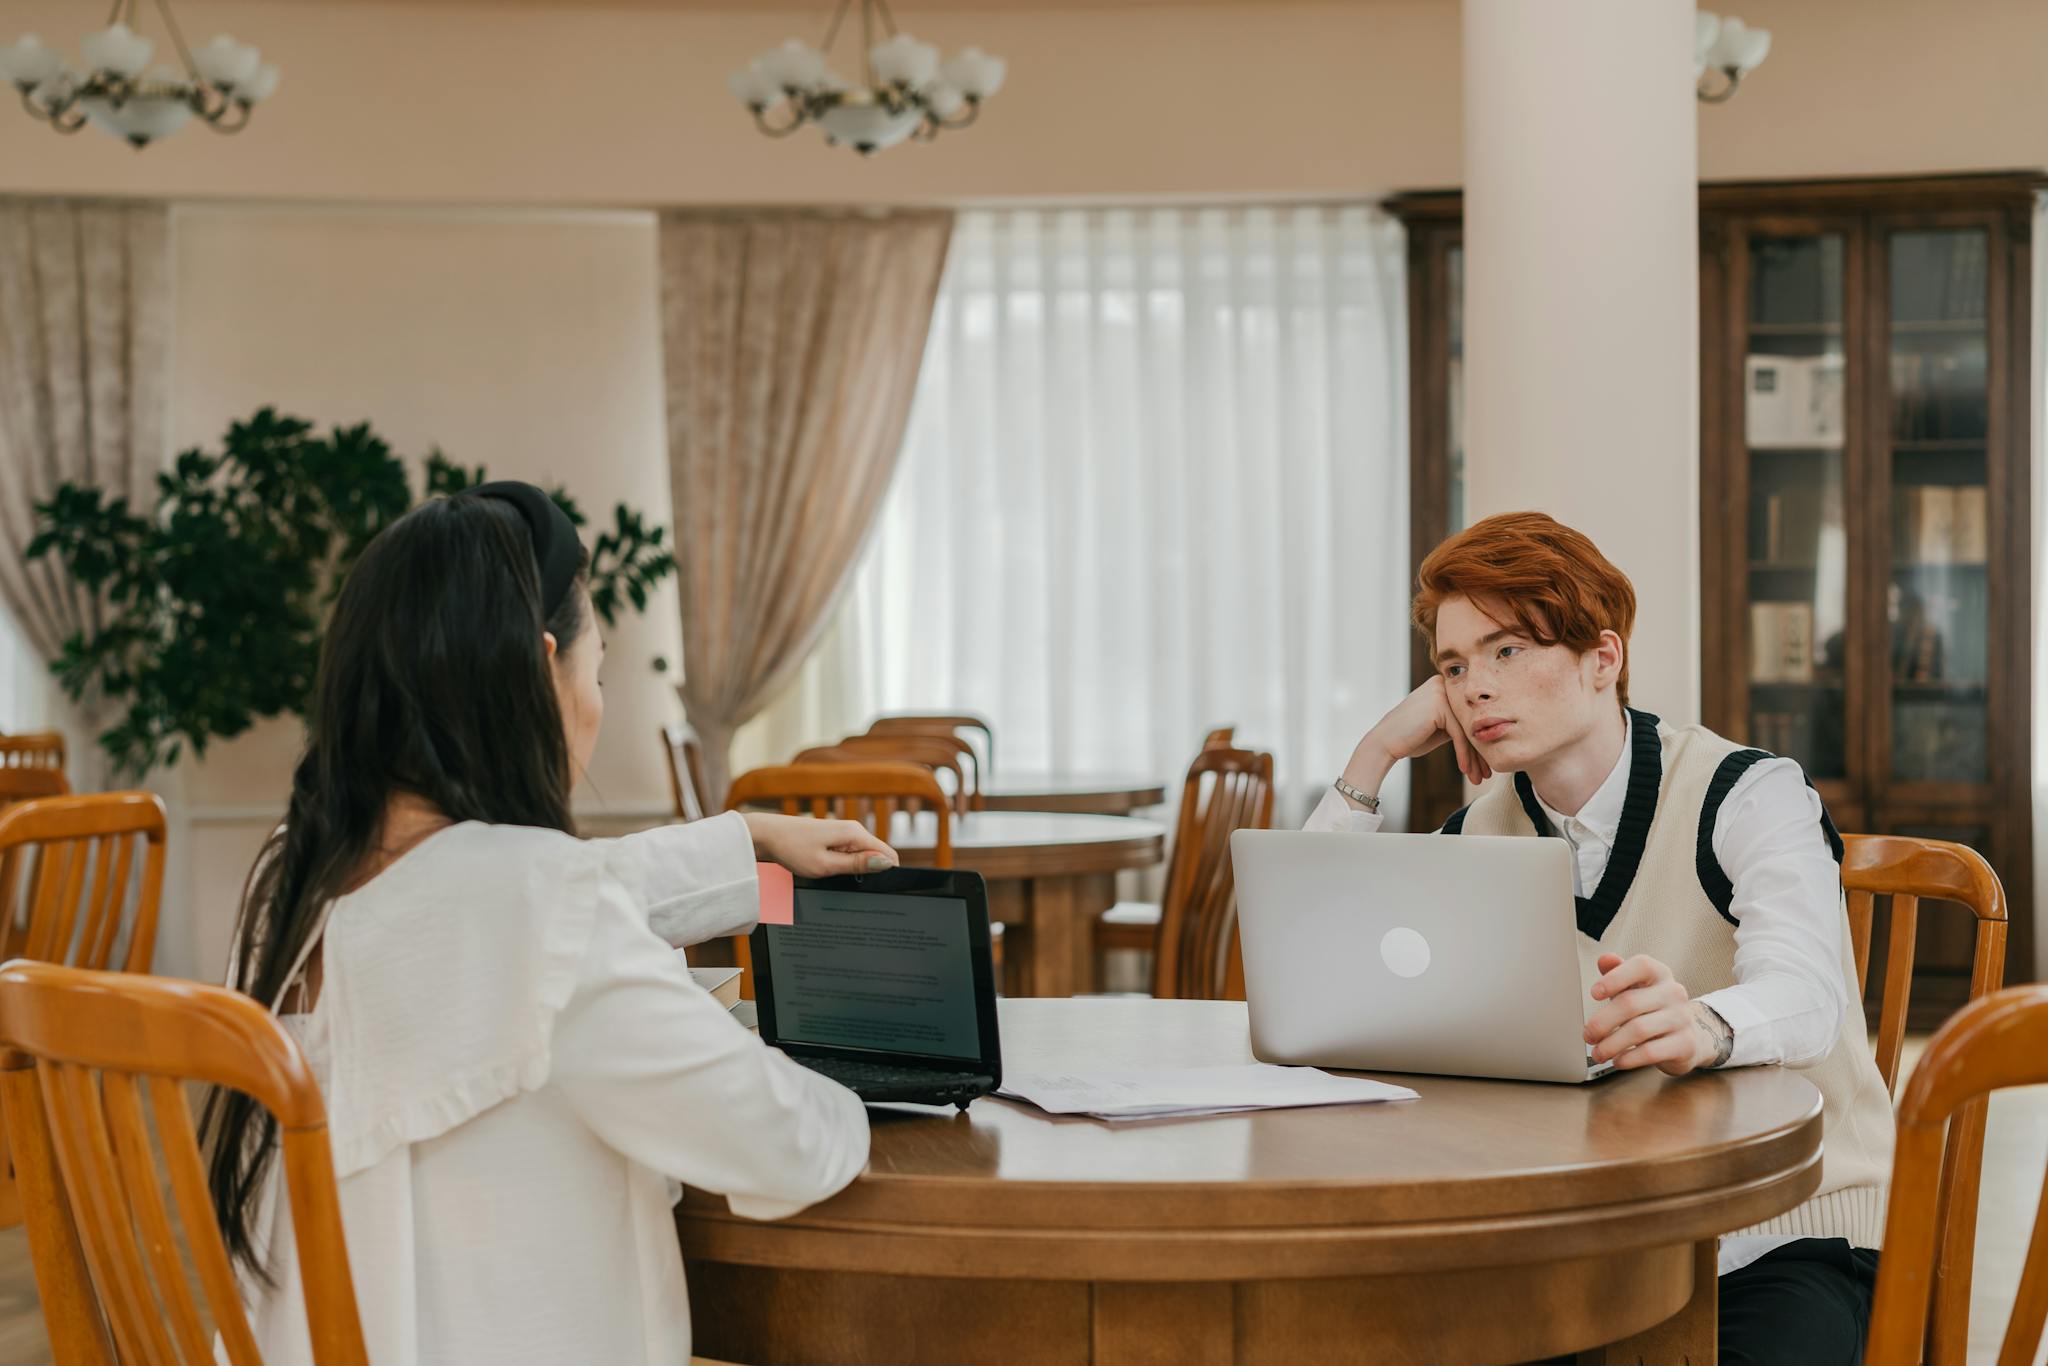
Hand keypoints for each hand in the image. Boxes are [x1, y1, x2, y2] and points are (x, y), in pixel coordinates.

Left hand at [741, 813, 898, 877]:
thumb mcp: (825, 865)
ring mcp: (844, 833)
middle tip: (843, 884)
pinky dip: (843, 865)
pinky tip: (827, 870)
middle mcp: (853, 830)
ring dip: (853, 870)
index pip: (888, 855)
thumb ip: (856, 865)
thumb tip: (886, 863)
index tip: (871, 889)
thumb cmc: (792, 849)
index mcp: (855, 834)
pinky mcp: (834, 837)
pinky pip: (849, 854)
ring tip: (831, 875)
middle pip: (876, 856)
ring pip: (862, 856)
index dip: (885, 874)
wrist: (766, 835)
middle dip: (868, 874)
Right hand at [1342, 677, 1491, 797]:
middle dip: (1479, 753)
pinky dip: (1463, 754)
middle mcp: (1443, 684)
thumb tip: (1486, 733)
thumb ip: (1458, 724)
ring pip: (1467, 729)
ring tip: (1477, 777)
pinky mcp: (1439, 705)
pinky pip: (1458, 733)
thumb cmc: (1410, 738)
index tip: (1484, 765)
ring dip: (1474, 758)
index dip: (1478, 743)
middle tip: (1485, 774)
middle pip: (1470, 722)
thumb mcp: (1440, 728)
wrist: (1383, 743)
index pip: (1468, 717)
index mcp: (1444, 685)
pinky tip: (1464, 770)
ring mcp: (1441, 692)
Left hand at [1584, 953, 1716, 1076]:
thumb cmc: (1652, 1009)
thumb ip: (1617, 972)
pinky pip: (1651, 1051)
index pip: (1641, 966)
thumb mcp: (1634, 988)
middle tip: (1588, 1035)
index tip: (1594, 993)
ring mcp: (1682, 1018)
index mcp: (1660, 974)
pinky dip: (1629, 1058)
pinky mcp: (1685, 1044)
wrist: (1687, 1038)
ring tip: (1598, 1052)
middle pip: (1630, 1003)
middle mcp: (1674, 993)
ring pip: (1638, 1030)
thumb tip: (1604, 959)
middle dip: (1602, 1022)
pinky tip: (1618, 1061)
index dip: (1615, 978)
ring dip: (1611, 1044)